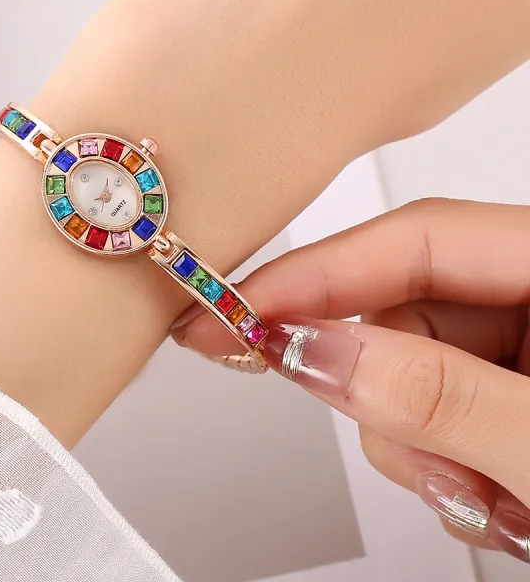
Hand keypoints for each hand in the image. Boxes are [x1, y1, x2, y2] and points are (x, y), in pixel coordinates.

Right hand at [172, 199, 529, 563]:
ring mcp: (524, 348)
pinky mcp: (508, 395)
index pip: (414, 237)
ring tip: (490, 500)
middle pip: (404, 313)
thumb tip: (318, 353)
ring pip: (407, 373)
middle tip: (424, 460)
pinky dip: (441, 462)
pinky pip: (432, 410)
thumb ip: (441, 394)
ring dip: (421, 447)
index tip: (237, 312)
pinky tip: (498, 499)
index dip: (317, 271)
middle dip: (386, 396)